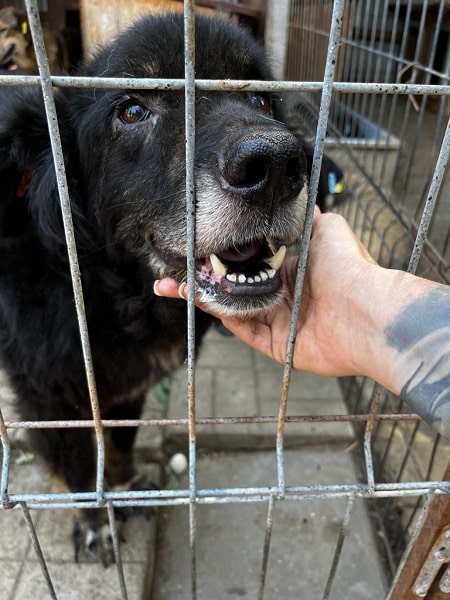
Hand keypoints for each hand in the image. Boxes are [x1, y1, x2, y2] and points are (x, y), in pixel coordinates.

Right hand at [154, 211, 381, 376]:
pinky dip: (222, 316)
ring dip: (201, 298)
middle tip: (171, 274)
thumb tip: (299, 197)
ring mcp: (279, 323)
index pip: (247, 266)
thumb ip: (307, 217)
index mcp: (290, 273)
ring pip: (232, 309)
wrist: (365, 309)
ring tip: (170, 285)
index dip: (221, 260)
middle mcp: (281, 298)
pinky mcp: (278, 347)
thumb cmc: (348, 268)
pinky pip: (244, 331)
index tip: (196, 250)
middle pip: (233, 289)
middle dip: (201, 282)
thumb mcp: (326, 229)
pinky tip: (199, 300)